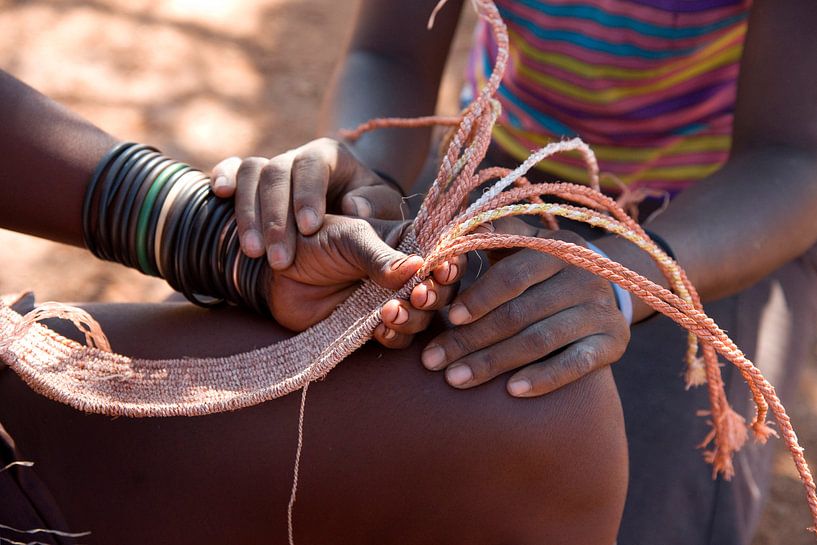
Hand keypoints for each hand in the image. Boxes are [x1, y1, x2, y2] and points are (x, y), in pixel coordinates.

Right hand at [211, 137, 404, 269]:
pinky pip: (233, 168)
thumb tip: (355, 206)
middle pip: (277, 173)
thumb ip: (378, 206)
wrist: (351, 211)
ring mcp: (272, 167)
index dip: (308, 193)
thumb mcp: (385, 208)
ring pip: (252, 173)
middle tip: (280, 259)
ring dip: (248, 213)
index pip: (313, 165)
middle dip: (276, 217)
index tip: (310, 228)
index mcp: (330, 156)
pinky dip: (223, 176)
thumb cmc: (371, 210)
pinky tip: (219, 195)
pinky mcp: (252, 180)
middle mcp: (297, 157)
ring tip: (253, 252)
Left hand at [262, 215, 463, 348]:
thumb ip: (382, 257)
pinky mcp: (373, 327)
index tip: (442, 270)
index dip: (451, 264)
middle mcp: (405, 274)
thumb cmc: (313, 242)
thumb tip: (419, 268)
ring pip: (423, 318)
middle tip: (419, 295)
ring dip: (414, 318)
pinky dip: (394, 336)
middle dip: (436, 295)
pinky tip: (379, 329)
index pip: (443, 253)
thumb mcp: (349, 240)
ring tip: (389, 311)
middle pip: (441, 290)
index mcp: (405, 243)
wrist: (277, 273)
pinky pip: (398, 339)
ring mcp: (391, 301)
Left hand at [420, 218, 629, 396]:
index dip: (479, 298)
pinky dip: (544, 378)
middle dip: (471, 340)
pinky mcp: (614, 341)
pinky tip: (512, 391)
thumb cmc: (542, 268)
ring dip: (494, 362)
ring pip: (540, 340)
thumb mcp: (521, 245)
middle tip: (434, 361)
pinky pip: (577, 364)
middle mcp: (583, 276)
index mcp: (556, 248)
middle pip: (519, 313)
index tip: (449, 318)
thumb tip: (449, 238)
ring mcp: (600, 310)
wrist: (604, 287)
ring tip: (456, 379)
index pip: (512, 275)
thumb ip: (489, 239)